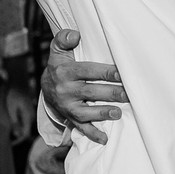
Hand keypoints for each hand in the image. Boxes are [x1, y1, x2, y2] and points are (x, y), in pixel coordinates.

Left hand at [4, 85, 35, 144]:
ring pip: (26, 127)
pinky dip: (20, 125)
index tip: (10, 144)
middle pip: (26, 131)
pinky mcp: (29, 111)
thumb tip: (17, 134)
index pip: (25, 134)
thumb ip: (14, 122)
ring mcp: (32, 113)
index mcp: (28, 117)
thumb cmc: (13, 94)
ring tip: (9, 133)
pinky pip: (25, 122)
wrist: (19, 82)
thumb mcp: (11, 109)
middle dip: (18, 137)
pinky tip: (13, 124)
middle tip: (8, 139)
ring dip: (18, 131)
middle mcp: (32, 116)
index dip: (18, 141)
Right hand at [41, 28, 129, 144]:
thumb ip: (64, 39)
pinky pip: (80, 127)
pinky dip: (92, 134)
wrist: (45, 86)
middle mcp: (66, 90)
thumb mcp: (58, 50)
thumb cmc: (59, 65)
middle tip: (129, 94)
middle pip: (91, 92)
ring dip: (102, 113)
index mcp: (66, 72)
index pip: (89, 71)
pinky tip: (104, 138)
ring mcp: (67, 106)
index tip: (122, 72)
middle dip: (111, 93)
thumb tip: (75, 34)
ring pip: (86, 112)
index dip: (106, 72)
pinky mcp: (69, 117)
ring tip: (118, 113)